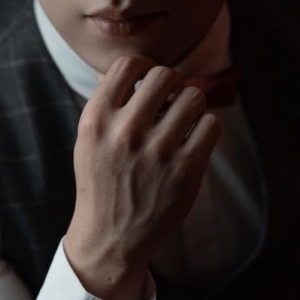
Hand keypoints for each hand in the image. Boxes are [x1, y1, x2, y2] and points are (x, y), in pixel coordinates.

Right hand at [64, 55, 220, 299]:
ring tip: (183, 120)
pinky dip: (206, 127)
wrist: (110, 236)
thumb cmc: (101, 180)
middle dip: (172, 84)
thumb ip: (107, 102)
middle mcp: (125, 131)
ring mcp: (157, 151)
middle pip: (166, 75)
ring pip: (194, 97)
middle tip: (170, 100)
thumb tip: (130, 67)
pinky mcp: (185, 171)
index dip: (144, 67)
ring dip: (191, 105)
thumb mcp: (88, 139)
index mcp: (96, 119)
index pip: (129, 64)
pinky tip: (194, 138)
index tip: (148, 82)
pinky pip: (211, 124)